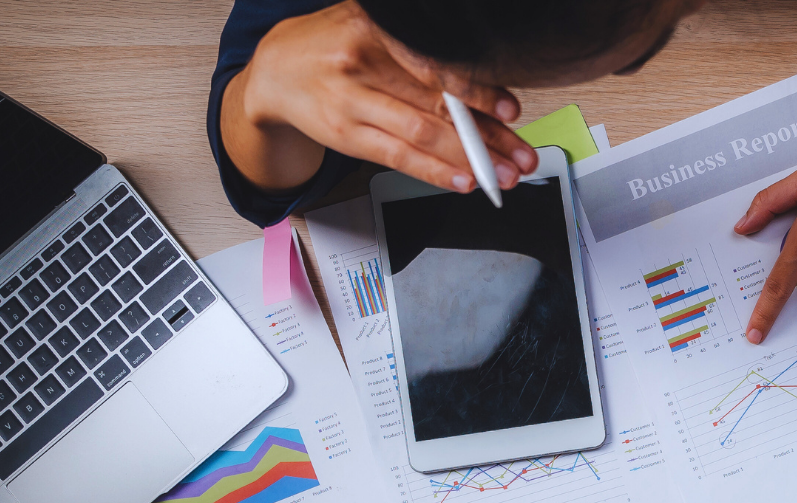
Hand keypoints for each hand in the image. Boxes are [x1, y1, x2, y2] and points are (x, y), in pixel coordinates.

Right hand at [221, 0, 535, 195]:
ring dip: (469, 159)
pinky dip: (435, 171)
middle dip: (488, 134)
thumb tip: (481, 81)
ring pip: (421, 134)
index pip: (437, 63)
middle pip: (437, 102)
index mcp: (376, 28)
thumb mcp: (372, 26)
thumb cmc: (336, 47)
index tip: (511, 109)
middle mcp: (362, 61)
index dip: (478, 89)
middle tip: (521, 155)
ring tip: (504, 175)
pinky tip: (463, 181)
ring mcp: (351, 100)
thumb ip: (418, 47)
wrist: (274, 71)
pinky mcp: (344, 134)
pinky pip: (398, 157)